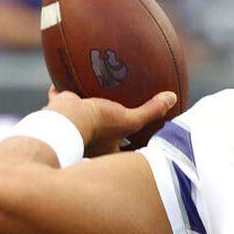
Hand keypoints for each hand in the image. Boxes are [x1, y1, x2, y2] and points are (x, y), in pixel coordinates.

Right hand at [45, 87, 177, 156]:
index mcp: (107, 152)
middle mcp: (90, 144)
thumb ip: (151, 111)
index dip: (136, 152)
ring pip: (83, 119)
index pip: (126, 154)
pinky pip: (61, 99)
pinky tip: (64, 79)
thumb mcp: (130, 120)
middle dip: (112, 130)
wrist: (64, 121)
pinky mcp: (60, 114)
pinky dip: (62, 91)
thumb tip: (172, 98)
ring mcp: (74, 129)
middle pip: (105, 138)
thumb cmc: (99, 126)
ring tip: (97, 99)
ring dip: (89, 111)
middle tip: (121, 119)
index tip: (146, 146)